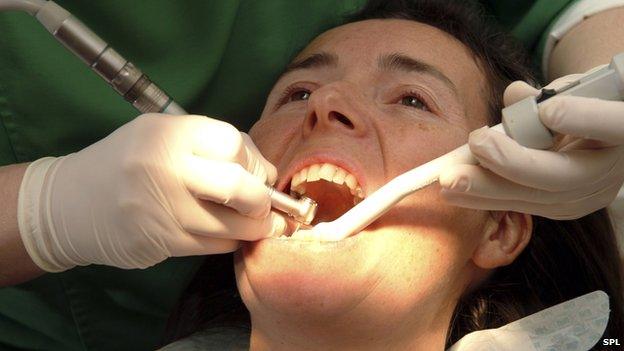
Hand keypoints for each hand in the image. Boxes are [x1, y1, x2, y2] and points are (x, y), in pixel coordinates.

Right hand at [18, 114, 285, 270]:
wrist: (71, 203)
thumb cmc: (128, 162)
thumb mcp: (162, 135)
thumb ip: (211, 145)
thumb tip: (266, 171)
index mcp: (169, 134)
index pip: (233, 142)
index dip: (253, 160)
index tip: (254, 172)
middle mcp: (166, 169)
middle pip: (239, 187)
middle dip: (263, 200)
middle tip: (262, 205)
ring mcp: (164, 209)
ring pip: (232, 225)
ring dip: (251, 227)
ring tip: (249, 222)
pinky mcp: (162, 242)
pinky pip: (215, 245)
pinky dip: (229, 240)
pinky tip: (221, 233)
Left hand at [439, 72, 623, 219]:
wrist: (611, 138)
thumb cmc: (595, 102)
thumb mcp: (582, 88)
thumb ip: (552, 90)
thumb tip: (514, 94)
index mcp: (623, 129)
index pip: (612, 124)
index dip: (582, 119)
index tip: (548, 111)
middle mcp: (611, 169)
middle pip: (563, 176)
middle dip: (511, 163)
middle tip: (475, 144)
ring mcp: (589, 195)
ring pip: (537, 197)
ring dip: (486, 188)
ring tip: (448, 181)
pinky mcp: (566, 208)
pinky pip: (524, 204)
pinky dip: (486, 197)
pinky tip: (454, 194)